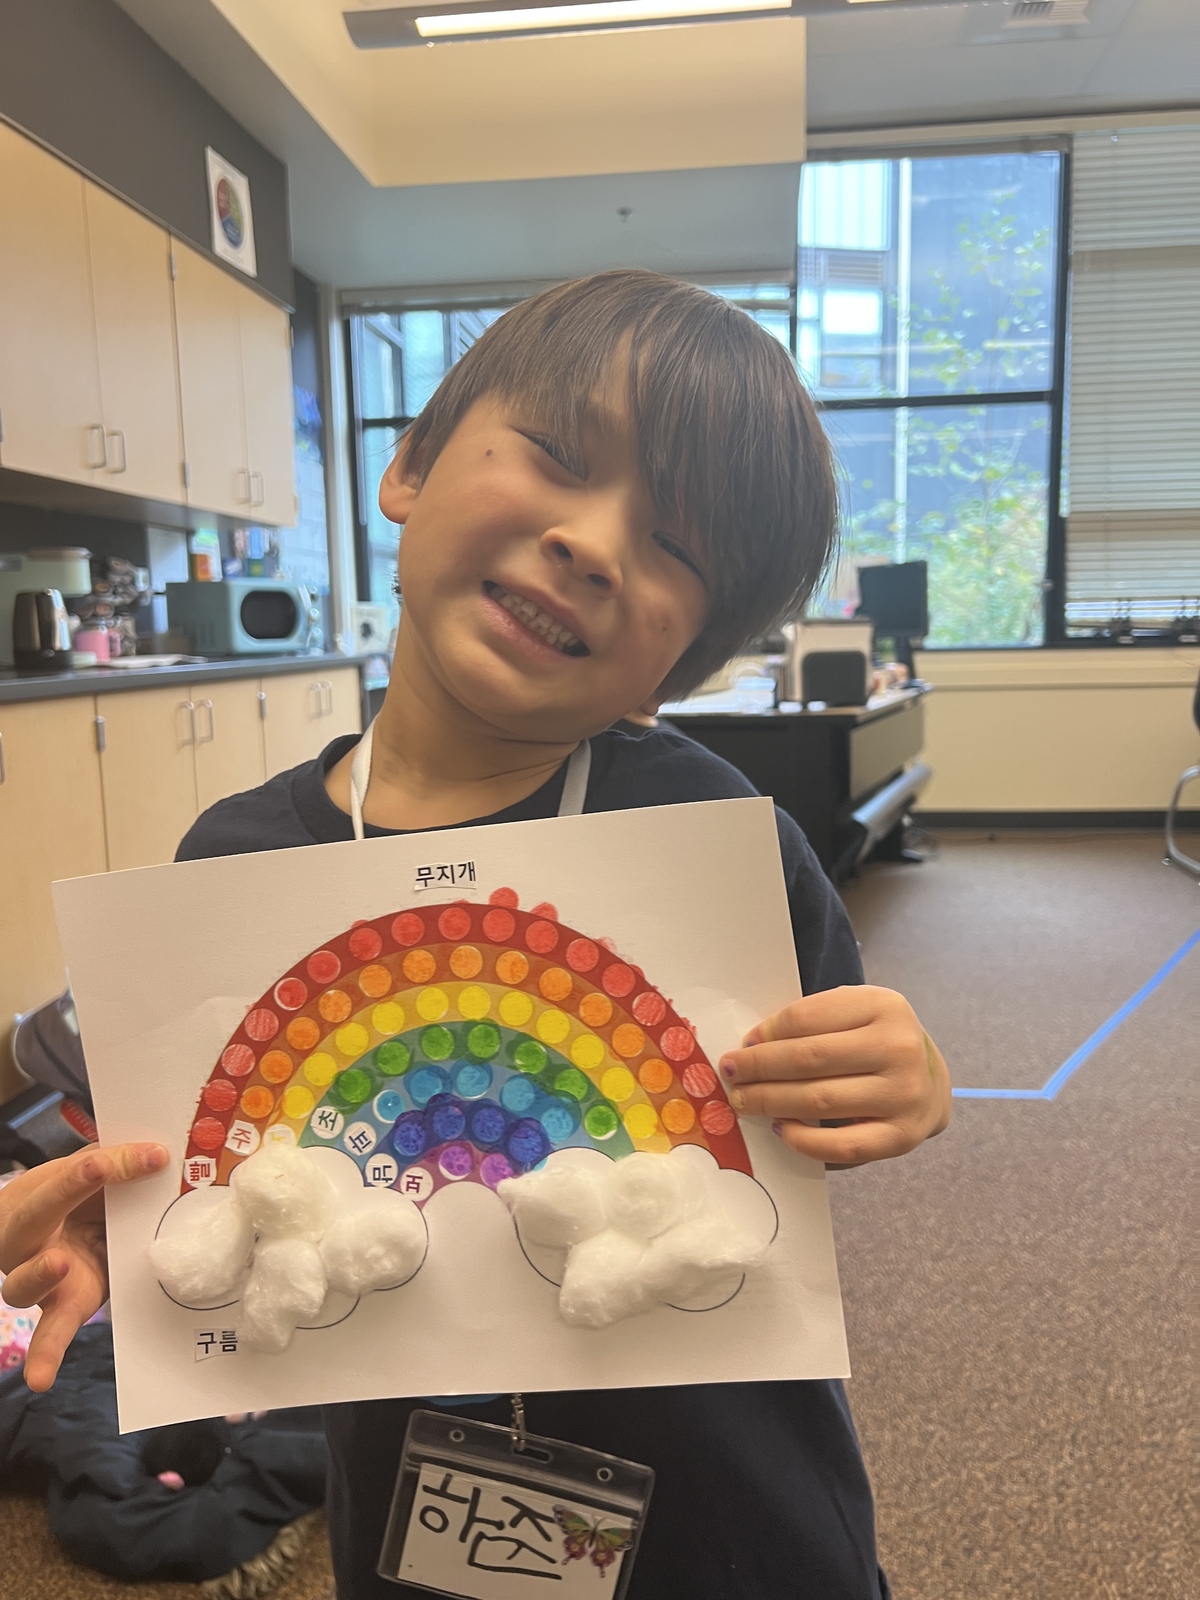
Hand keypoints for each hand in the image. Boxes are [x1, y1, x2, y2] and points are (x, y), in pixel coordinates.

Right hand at [0, 1142, 167, 1390]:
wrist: (47, 1230)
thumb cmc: (74, 1196)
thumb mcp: (90, 1175)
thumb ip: (116, 1165)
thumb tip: (162, 1155)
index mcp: (39, 1198)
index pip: (63, 1181)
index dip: (88, 1173)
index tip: (119, 1162)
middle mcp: (31, 1239)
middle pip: (31, 1225)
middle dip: (53, 1210)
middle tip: (68, 1232)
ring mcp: (43, 1278)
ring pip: (26, 1285)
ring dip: (41, 1277)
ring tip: (59, 1267)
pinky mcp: (64, 1306)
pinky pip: (49, 1333)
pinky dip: (44, 1356)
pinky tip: (40, 1380)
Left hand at [718, 986, 950, 1167]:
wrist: (930, 1082)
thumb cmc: (877, 1042)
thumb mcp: (855, 1013)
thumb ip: (813, 1021)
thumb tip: (753, 1046)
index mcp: (884, 1006)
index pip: (808, 1018)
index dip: (767, 1033)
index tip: (744, 1044)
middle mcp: (899, 1048)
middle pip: (809, 1059)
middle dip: (759, 1068)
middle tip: (730, 1074)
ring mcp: (903, 1095)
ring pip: (819, 1100)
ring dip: (771, 1101)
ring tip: (744, 1100)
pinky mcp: (901, 1137)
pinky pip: (841, 1145)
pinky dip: (803, 1140)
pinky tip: (781, 1129)